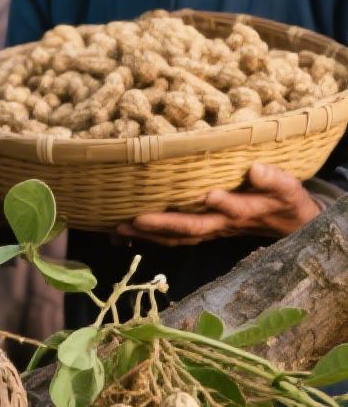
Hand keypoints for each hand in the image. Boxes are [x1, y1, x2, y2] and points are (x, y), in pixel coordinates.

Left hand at [116, 163, 322, 246]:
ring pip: (177, 236)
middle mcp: (224, 224)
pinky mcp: (200, 231)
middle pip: (194, 227)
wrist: (285, 226)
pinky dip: (146, 237)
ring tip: (118, 228)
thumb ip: (273, 180)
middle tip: (136, 219)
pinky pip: (171, 238)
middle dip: (165, 225)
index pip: (236, 209)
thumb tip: (256, 168)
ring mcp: (210, 230)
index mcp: (248, 210)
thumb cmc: (284, 201)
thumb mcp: (287, 189)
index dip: (224, 204)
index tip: (210, 195)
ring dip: (148, 234)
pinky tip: (120, 234)